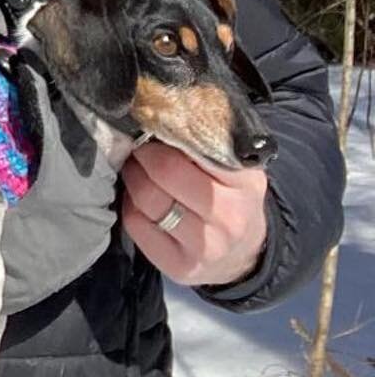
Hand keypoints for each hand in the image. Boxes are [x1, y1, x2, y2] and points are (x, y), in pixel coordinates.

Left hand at [121, 141, 268, 287]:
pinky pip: (137, 225)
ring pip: (146, 199)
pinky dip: (131, 206)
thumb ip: (205, 140)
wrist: (245, 253)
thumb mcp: (234, 165)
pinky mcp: (180, 268)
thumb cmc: (231, 196)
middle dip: (143, 154)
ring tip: (138, 171)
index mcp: (246, 183)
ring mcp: (206, 247)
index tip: (154, 127)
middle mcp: (230, 217)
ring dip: (133, 178)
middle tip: (140, 150)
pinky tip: (141, 202)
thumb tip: (162, 109)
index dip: (164, 133)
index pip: (194, 147)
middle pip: (164, 172)